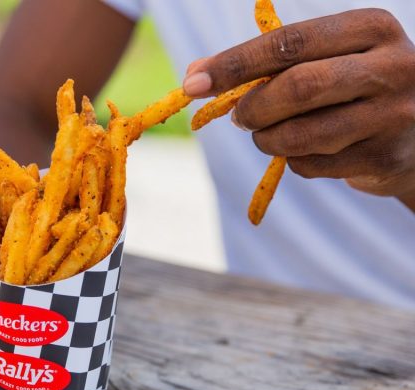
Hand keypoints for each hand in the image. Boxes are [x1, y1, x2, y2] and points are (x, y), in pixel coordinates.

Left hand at [184, 8, 414, 208]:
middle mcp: (391, 68)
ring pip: (302, 134)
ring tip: (266, 134)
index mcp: (370, 28)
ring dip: (267, 139)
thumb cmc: (354, 86)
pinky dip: (292, 160)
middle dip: (252, 107)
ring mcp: (393, 117)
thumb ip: (266, 63)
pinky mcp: (383, 159)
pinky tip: (305, 149)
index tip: (193, 82)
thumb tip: (194, 74)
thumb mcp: (324, 59)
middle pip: (298, 88)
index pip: (289, 43)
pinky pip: (312, 165)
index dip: (234, 64)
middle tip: (237, 117)